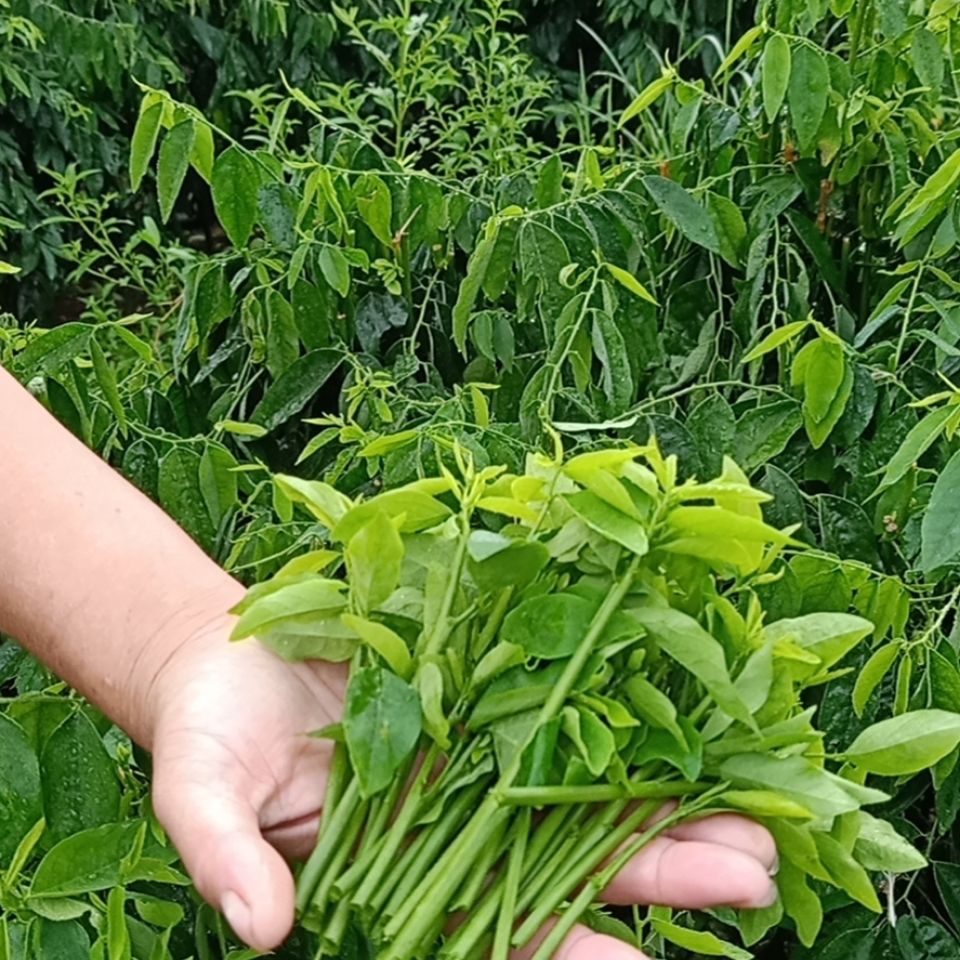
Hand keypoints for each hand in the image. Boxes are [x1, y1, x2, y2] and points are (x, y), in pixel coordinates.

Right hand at [149, 621, 777, 956]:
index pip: (493, 936)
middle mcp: (456, 826)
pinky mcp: (485, 696)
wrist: (232, 651)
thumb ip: (227, 859)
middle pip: (569, 865)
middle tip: (754, 878)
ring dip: (670, 809)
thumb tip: (264, 929)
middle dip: (659, 877)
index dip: (562, 956)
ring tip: (759, 824)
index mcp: (398, 877)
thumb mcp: (202, 793)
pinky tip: (691, 726)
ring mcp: (479, 760)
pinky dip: (623, 723)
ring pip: (586, 793)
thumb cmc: (209, 731)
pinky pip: (561, 712)